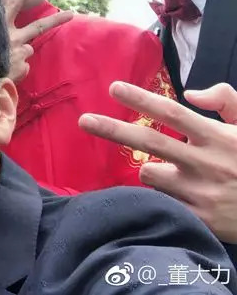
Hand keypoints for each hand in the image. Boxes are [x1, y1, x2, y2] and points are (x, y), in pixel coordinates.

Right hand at [4, 0, 72, 82]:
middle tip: (71, 14)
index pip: (13, 4)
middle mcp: (13, 36)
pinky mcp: (22, 66)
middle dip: (56, 20)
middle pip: (38, 26)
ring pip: (27, 49)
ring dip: (19, 53)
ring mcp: (20, 52)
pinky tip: (5, 72)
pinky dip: (16, 69)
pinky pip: (22, 67)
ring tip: (5, 62)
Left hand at [79, 81, 236, 242]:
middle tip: (84, 120)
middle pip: (149, 143)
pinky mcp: (199, 219)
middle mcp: (205, 163)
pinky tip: (178, 196)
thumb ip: (226, 100)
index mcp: (217, 137)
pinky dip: (160, 195)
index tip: (114, 87)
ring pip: (151, 175)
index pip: (171, 113)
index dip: (140, 99)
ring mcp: (201, 193)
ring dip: (151, 170)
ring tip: (177, 173)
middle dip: (112, 129)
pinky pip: (161, 201)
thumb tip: (190, 93)